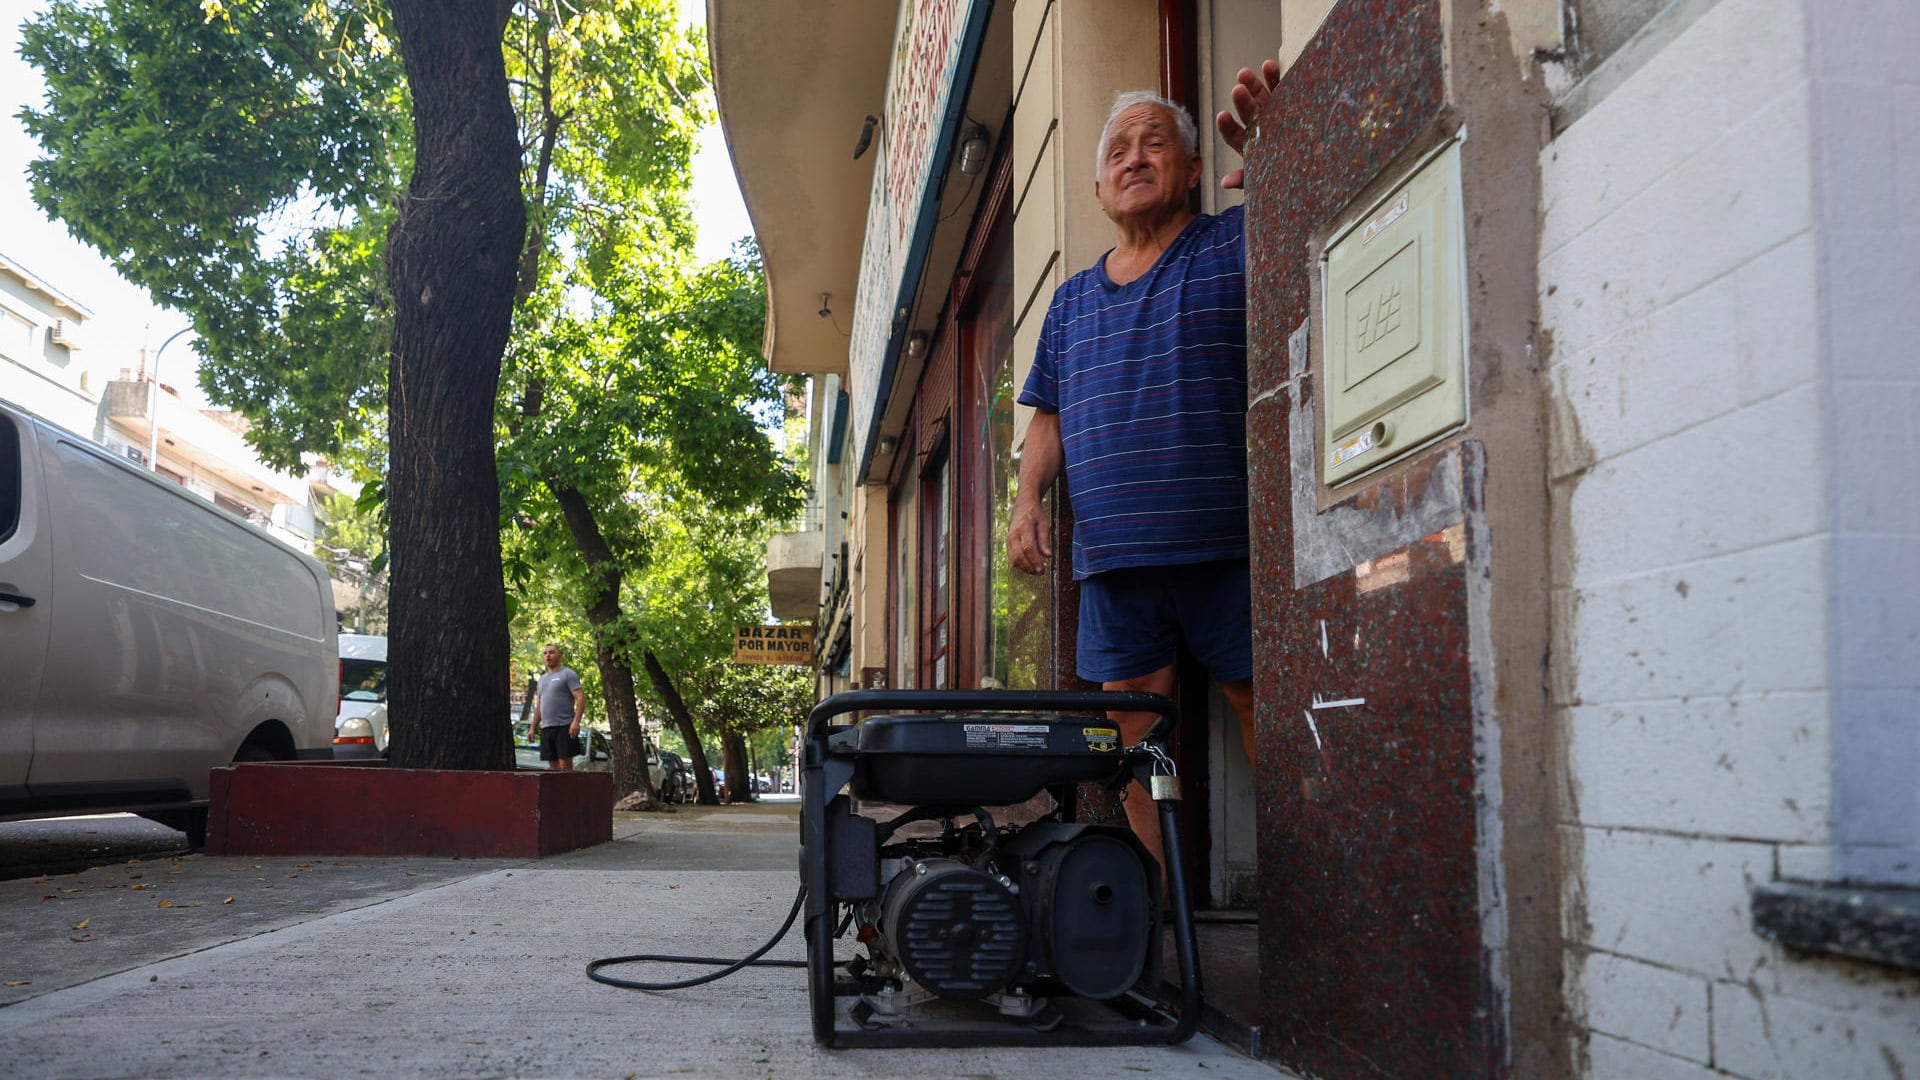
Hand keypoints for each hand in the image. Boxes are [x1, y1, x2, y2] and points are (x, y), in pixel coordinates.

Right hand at [1007, 494, 1051, 573]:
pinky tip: (1029, 566)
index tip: (1042, 569)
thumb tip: (1048, 556)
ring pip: (1014, 559)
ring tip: (1036, 570)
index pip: (1028, 548)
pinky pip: (1012, 558)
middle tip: (1041, 572)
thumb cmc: (1035, 515)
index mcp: (1024, 527)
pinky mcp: (1007, 544)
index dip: (1035, 560)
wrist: (1022, 506)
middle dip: (1029, 567)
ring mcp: (1009, 540)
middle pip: (1019, 556)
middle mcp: (1014, 534)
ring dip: (1025, 568)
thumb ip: (1045, 540)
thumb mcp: (1044, 523)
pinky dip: (1020, 564)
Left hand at [1215, 59, 1281, 189]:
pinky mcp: (1287, 100)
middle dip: (1242, 102)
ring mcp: (1272, 110)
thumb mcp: (1267, 178)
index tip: (1222, 115)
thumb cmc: (1286, 172)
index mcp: (1250, 144)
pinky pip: (1278, 86)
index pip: (1234, 135)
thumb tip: (1225, 182)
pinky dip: (1273, 75)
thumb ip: (1246, 178)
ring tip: (1243, 74)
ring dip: (1251, 84)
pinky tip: (1268, 65)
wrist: (1313, 162)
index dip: (1227, 126)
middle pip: (1247, 113)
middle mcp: (1259, 124)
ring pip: (1258, 95)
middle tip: (1237, 90)